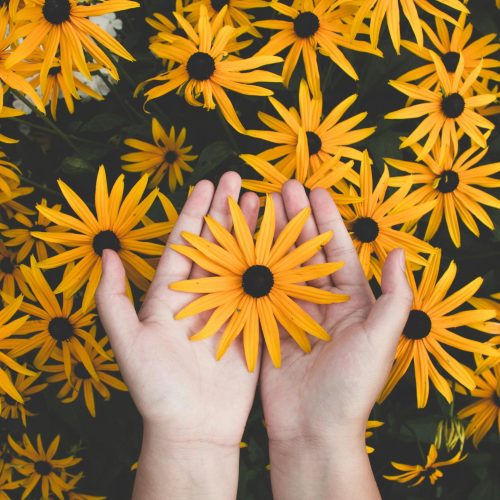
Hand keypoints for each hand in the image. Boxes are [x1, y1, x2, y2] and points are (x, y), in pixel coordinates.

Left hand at [95, 172, 260, 498]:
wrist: (192, 428)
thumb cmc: (155, 389)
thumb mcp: (127, 343)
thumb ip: (112, 299)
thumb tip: (107, 253)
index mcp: (170, 295)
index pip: (184, 243)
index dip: (194, 213)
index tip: (205, 184)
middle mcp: (200, 296)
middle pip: (215, 244)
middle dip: (225, 211)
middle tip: (239, 180)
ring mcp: (228, 308)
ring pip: (241, 260)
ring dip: (250, 231)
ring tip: (261, 201)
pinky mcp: (250, 325)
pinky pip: (261, 289)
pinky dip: (271, 265)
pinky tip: (280, 243)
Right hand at [259, 181, 412, 499]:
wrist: (313, 429)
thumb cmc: (351, 386)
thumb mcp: (381, 340)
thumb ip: (394, 297)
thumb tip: (399, 252)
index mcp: (351, 301)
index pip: (337, 250)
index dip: (326, 219)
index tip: (314, 190)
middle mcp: (321, 301)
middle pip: (306, 251)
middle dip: (294, 218)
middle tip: (280, 188)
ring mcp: (292, 312)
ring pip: (281, 265)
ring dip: (271, 236)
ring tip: (258, 207)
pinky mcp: (268, 326)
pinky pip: (260, 290)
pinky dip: (251, 267)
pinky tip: (241, 245)